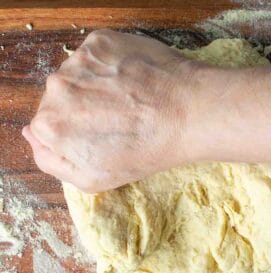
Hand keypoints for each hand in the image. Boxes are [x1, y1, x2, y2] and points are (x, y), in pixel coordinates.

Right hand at [23, 29, 198, 192]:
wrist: (186, 114)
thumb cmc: (144, 152)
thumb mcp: (93, 179)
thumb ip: (52, 161)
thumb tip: (30, 134)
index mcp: (50, 125)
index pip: (47, 127)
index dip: (74, 133)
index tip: (97, 135)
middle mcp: (56, 88)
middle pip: (59, 99)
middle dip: (81, 109)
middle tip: (116, 118)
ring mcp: (79, 60)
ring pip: (77, 76)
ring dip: (95, 87)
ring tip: (127, 100)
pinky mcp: (101, 41)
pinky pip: (95, 58)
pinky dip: (108, 68)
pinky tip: (131, 81)